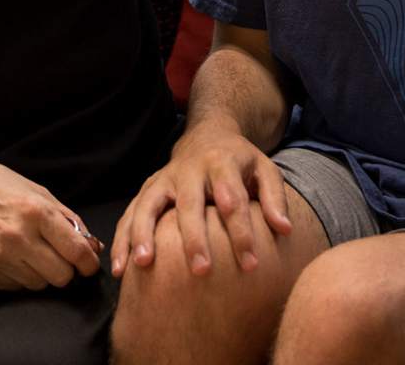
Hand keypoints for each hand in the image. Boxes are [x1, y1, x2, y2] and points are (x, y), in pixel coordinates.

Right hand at [0, 161, 102, 290]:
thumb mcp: (38, 192)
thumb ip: (68, 220)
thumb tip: (93, 246)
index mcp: (35, 211)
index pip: (76, 252)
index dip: (89, 263)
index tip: (88, 264)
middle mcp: (17, 236)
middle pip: (61, 276)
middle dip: (66, 270)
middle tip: (59, 257)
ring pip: (39, 284)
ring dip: (41, 273)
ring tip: (30, 252)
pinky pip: (15, 286)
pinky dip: (19, 276)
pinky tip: (11, 256)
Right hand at [110, 120, 292, 277]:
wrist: (207, 134)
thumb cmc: (239, 162)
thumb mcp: (264, 169)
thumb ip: (275, 198)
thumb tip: (285, 230)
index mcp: (222, 163)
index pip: (233, 198)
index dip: (241, 231)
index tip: (251, 262)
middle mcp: (189, 169)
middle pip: (189, 204)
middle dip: (193, 238)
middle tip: (201, 270)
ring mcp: (164, 179)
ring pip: (149, 205)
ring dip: (143, 234)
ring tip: (143, 265)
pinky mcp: (147, 189)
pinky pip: (130, 213)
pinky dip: (122, 239)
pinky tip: (119, 268)